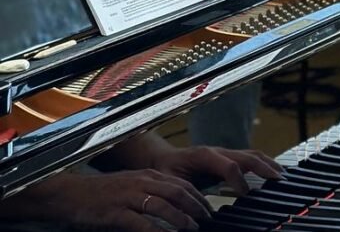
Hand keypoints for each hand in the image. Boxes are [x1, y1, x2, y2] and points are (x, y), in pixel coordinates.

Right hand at [43, 170, 211, 230]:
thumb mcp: (131, 185)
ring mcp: (128, 196)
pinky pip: (140, 223)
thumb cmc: (100, 192)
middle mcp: (141, 182)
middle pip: (177, 193)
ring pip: (162, 206)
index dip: (198, 197)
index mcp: (147, 175)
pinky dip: (156, 231)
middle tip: (207, 221)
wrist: (69, 194)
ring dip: (180, 218)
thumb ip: (151, 191)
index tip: (209, 210)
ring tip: (192, 229)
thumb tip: (173, 205)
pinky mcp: (115, 212)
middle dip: (196, 207)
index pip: (181, 184)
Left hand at [148, 144, 281, 195]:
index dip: (240, 180)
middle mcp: (218, 151)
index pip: (230, 165)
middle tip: (280, 180)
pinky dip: (265, 163)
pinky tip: (274, 172)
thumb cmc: (166, 171)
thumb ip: (185, 194)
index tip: (246, 195)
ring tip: (283, 176)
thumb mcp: (171, 183)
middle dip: (265, 168)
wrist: (163, 157)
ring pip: (253, 154)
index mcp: (205, 155)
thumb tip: (198, 211)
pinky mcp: (229, 157)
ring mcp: (225, 152)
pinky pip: (251, 157)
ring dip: (269, 164)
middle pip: (248, 156)